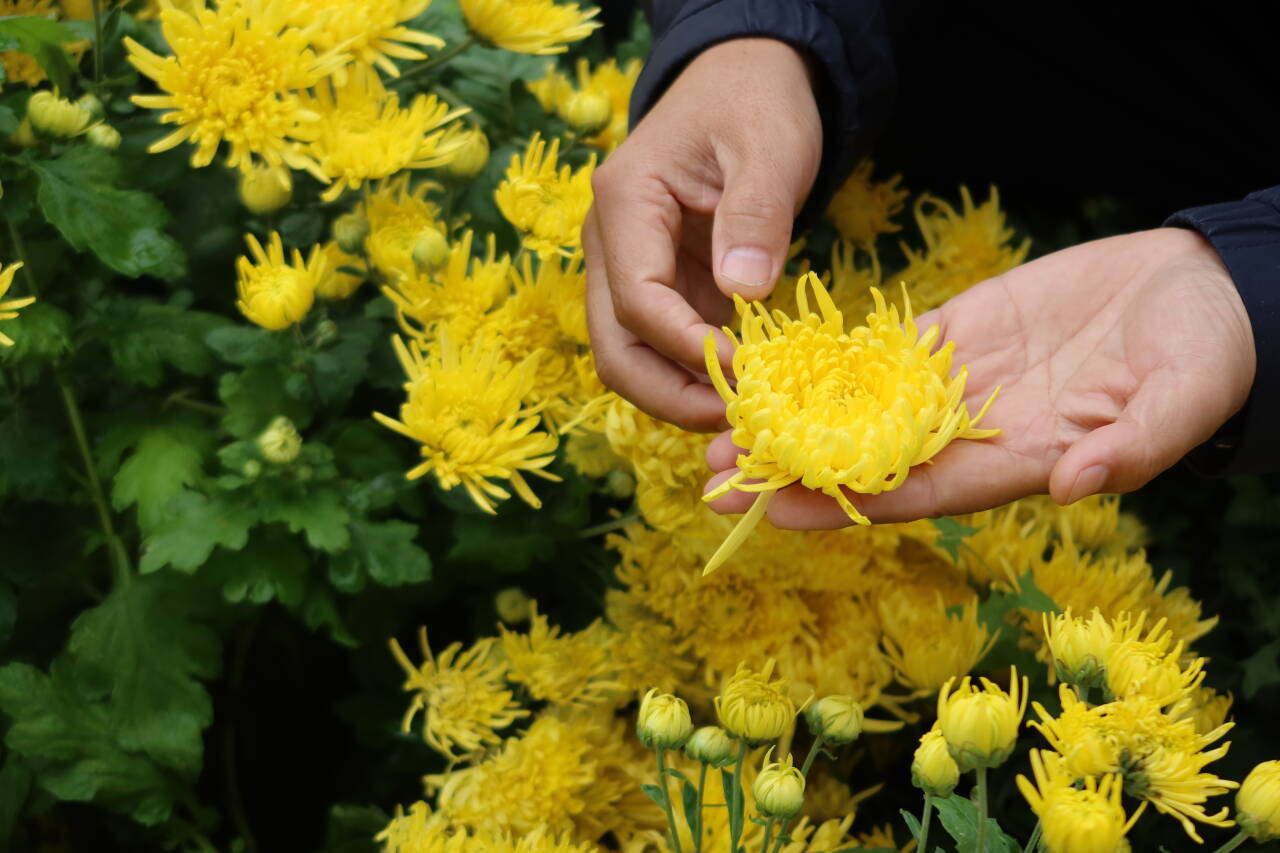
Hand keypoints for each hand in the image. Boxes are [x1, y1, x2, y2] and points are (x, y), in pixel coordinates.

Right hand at [584, 38, 822, 430]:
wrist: (742, 82)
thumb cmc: (754, 104)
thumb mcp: (769, 147)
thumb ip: (756, 215)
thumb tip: (744, 294)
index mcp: (624, 203)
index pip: (638, 301)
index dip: (688, 348)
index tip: (749, 372)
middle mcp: (609, 244)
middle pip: (614, 348)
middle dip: (669, 395)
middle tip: (736, 419)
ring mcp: (628, 269)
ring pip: (630, 358)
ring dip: (679, 394)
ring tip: (743, 412)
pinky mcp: (657, 286)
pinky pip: (663, 347)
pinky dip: (696, 375)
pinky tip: (743, 388)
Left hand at [705, 228, 1255, 526]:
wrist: (1202, 291)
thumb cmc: (1204, 356)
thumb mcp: (1183, 402)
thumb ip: (1132, 448)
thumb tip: (1071, 488)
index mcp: (1016, 462)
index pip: (913, 494)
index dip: (841, 506)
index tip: (771, 512)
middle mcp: (972, 432)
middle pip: (864, 460)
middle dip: (790, 470)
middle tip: (709, 474)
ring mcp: (958, 383)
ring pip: (858, 408)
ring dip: (792, 417)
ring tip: (721, 420)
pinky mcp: (956, 334)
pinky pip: (881, 353)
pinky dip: (829, 360)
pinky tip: (774, 362)